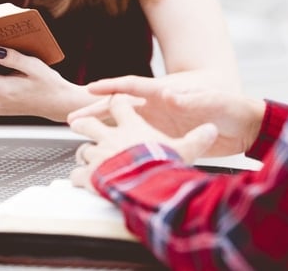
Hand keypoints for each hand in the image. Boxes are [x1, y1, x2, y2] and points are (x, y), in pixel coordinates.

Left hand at [68, 99, 217, 190]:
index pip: (119, 104)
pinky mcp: (90, 174)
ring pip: (83, 149)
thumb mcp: (186, 149)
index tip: (110, 101)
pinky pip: (78, 173)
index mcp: (132, 126)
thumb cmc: (165, 165)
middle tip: (74, 121)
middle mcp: (110, 137)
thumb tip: (212, 129)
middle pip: (90, 122)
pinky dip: (78, 177)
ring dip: (83, 154)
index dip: (114, 101)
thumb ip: (197, 139)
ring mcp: (98, 155)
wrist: (146, 185)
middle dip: (83, 121)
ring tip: (83, 159)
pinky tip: (79, 181)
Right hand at [69, 75, 265, 156]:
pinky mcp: (163, 139)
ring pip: (122, 126)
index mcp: (164, 93)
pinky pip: (136, 143)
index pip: (131, 86)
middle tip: (71, 118)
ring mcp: (157, 124)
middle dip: (93, 111)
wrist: (244, 125)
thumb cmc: (230, 105)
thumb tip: (171, 96)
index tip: (91, 89)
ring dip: (101, 130)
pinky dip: (119, 148)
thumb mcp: (212, 99)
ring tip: (80, 137)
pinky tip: (105, 156)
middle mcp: (155, 108)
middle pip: (118, 108)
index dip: (111, 87)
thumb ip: (193, 98)